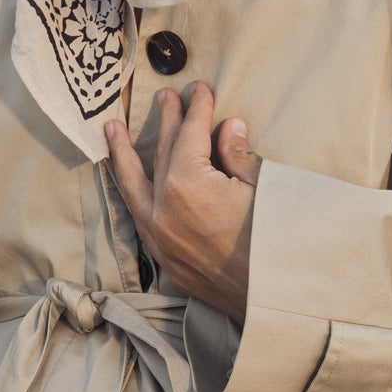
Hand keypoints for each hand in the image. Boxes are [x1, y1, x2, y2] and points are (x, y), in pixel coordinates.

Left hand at [105, 82, 260, 322]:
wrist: (279, 303)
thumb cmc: (278, 242)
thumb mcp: (263, 187)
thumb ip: (238, 155)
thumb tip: (228, 129)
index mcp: (186, 184)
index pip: (190, 135)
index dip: (197, 108)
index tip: (201, 89)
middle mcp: (163, 209)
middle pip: (163, 154)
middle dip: (167, 122)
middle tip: (166, 96)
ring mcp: (160, 238)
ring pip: (134, 187)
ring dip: (124, 156)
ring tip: (112, 130)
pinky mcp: (166, 260)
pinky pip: (140, 216)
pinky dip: (133, 193)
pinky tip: (130, 182)